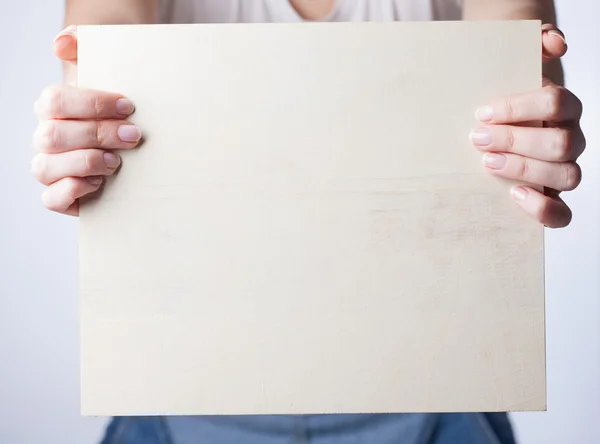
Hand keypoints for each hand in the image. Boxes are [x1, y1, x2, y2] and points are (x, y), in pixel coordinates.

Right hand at [33, 25, 141, 215]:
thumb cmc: (120, 110)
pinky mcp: (60, 196)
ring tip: (117, 162)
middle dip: (97, 134)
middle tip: (133, 135)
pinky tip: (100, 183)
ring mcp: (50, 168)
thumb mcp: (108, 75)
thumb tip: (61, 43)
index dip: (92, 103)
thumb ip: (84, 47)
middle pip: (53, 135)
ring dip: (85, 163)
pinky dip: (74, 190)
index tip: (127, 106)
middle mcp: (45, 138)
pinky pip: (51, 198)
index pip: (55, 100)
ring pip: (45, 167)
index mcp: (53, 107)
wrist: (133, 143)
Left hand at [470, 25, 584, 227]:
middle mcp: (569, 140)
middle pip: (561, 142)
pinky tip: (515, 196)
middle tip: (477, 138)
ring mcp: (562, 171)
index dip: (520, 107)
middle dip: (516, 140)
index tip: (482, 112)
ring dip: (525, 170)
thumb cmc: (501, 100)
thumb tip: (554, 44)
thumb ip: (536, 45)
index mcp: (562, 108)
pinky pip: (562, 214)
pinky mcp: (551, 199)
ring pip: (567, 175)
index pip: (557, 102)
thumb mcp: (511, 69)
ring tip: (488, 163)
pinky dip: (544, 210)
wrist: (491, 126)